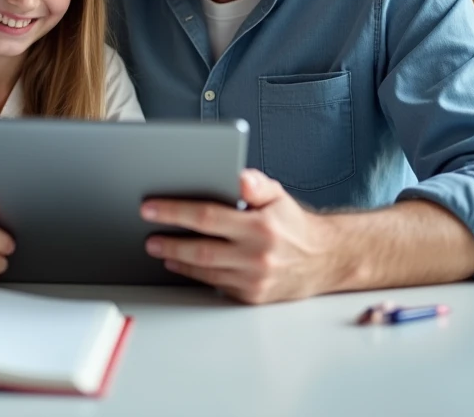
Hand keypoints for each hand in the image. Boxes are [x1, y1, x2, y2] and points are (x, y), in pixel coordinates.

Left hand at [141, 169, 342, 303]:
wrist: (324, 260)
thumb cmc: (293, 224)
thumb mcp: (278, 195)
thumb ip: (255, 183)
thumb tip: (237, 177)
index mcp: (260, 226)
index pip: (207, 216)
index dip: (175, 211)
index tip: (150, 208)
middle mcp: (257, 255)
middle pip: (201, 248)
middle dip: (169, 241)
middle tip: (149, 236)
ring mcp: (254, 279)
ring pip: (205, 270)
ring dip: (177, 260)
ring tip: (159, 249)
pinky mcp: (252, 296)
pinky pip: (216, 284)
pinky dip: (195, 275)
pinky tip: (182, 264)